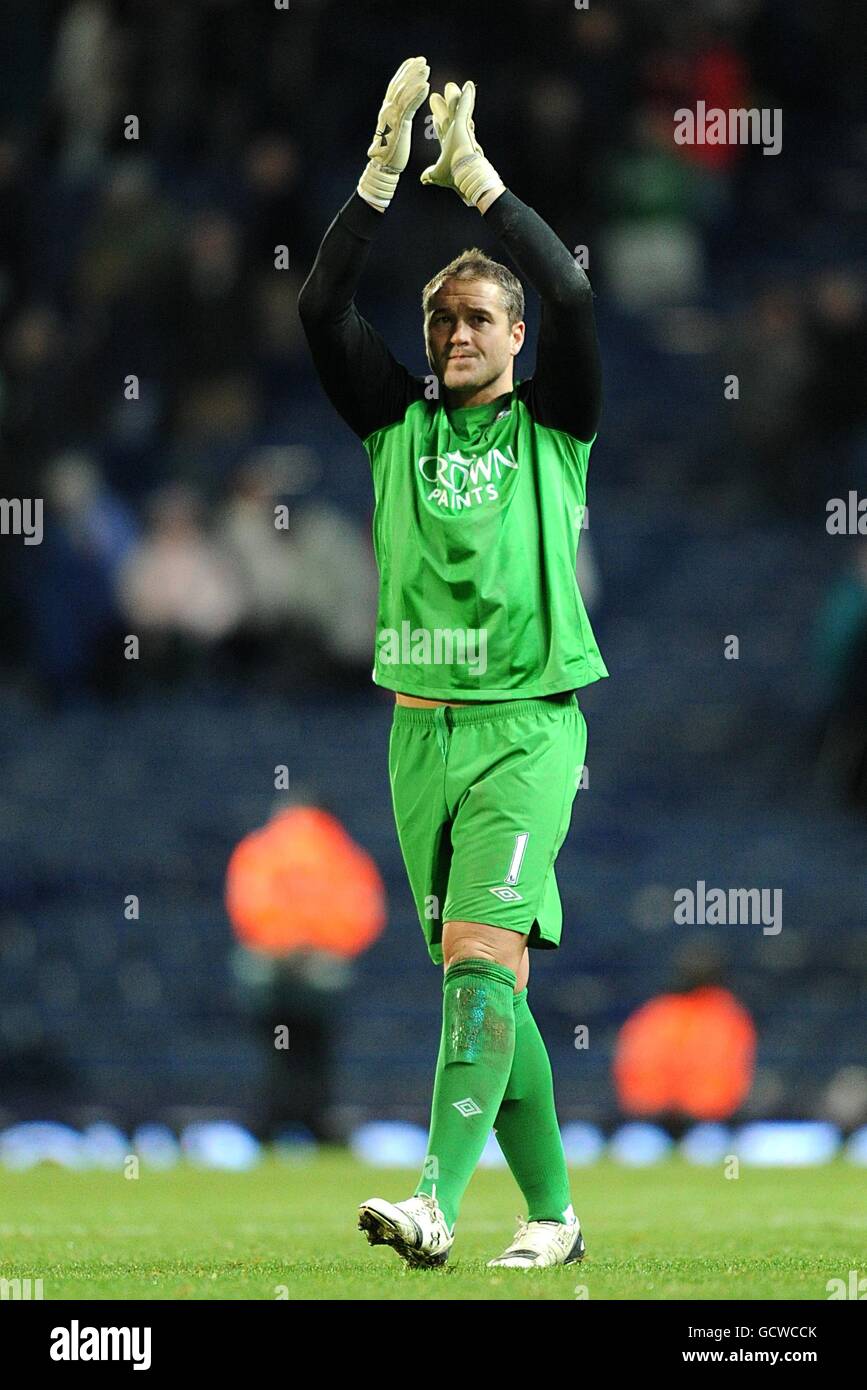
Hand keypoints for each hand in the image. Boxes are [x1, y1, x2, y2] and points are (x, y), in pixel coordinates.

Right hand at [358, 57, 429, 211]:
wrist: (384, 168)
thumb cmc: (392, 153)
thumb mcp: (397, 130)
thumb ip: (400, 117)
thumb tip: (402, 111)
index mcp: (388, 110)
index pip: (396, 87)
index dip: (404, 73)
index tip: (414, 62)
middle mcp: (387, 110)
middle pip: (399, 85)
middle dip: (410, 71)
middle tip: (422, 60)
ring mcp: (392, 117)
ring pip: (404, 92)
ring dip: (415, 79)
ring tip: (426, 68)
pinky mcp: (398, 125)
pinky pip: (409, 106)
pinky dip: (416, 95)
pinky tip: (426, 86)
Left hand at [420, 79, 504, 207]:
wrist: (465, 175)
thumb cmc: (455, 177)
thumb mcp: (437, 175)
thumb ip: (430, 174)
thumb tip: (423, 179)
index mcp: (449, 146)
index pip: (442, 131)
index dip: (438, 123)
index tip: (434, 117)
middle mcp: (456, 136)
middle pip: (449, 117)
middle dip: (443, 107)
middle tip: (436, 97)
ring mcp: (461, 129)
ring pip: (457, 109)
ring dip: (454, 98)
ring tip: (450, 86)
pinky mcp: (464, 124)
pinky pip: (466, 106)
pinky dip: (467, 96)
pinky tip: (469, 85)